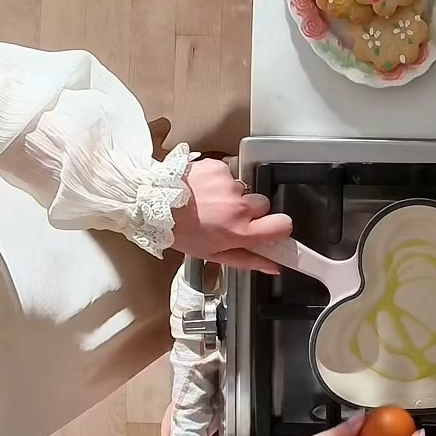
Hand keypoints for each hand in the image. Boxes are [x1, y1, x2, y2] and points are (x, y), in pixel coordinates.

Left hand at [172, 159, 292, 272]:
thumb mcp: (212, 254)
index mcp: (238, 231)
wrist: (153, 203)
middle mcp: (238, 207)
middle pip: (264, 205)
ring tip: (209, 203)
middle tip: (227, 217)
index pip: (283, 225)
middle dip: (251, 211)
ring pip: (245, 190)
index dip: (279, 227)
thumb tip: (273, 267)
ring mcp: (229, 185)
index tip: (270, 229)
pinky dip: (219, 182)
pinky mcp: (219, 168)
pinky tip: (204, 189)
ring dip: (232, 196)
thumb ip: (248, 260)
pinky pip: (230, 175)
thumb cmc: (180, 232)